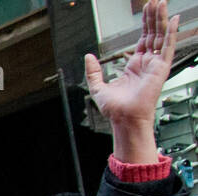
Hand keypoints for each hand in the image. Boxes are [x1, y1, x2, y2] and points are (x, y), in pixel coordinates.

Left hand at [87, 0, 175, 162]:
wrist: (123, 118)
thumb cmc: (114, 108)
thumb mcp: (97, 87)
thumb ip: (93, 71)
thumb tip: (88, 56)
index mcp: (134, 65)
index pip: (143, 39)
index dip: (145, 24)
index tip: (146, 10)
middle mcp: (147, 63)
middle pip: (152, 34)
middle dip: (153, 17)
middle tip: (154, 1)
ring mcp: (155, 64)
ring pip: (161, 36)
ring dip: (161, 19)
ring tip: (161, 3)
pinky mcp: (161, 67)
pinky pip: (168, 46)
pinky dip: (171, 32)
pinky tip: (173, 19)